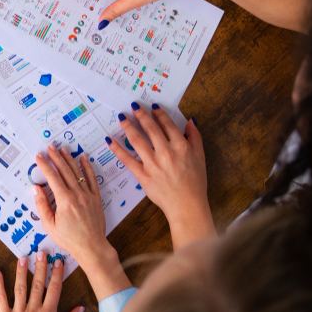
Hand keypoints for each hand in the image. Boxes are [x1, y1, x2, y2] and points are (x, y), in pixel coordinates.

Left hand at [0, 255, 83, 311]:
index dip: (57, 274)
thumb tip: (80, 308)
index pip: (54, 289)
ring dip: (22, 271)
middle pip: (37, 284)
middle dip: (40, 267)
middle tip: (41, 252)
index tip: (58, 261)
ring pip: (20, 287)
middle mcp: (33, 311)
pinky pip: (0, 299)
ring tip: (23, 257)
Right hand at [33, 145, 109, 266]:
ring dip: (70, 159)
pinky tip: (84, 158)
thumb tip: (36, 189)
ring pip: (78, 172)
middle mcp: (77, 194)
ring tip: (63, 149)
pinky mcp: (96, 197)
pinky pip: (92, 178)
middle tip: (50, 147)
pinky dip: (88, 167)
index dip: (44, 165)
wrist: (91, 246)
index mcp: (64, 201)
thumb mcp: (49, 226)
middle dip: (56, 157)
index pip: (52, 177)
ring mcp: (88, 195)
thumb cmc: (69, 239)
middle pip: (65, 170)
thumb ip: (42, 206)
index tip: (39, 156)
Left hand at [107, 105, 215, 248]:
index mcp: (181, 146)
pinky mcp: (143, 175)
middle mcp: (166, 152)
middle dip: (140, 115)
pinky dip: (117, 149)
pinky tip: (110, 140)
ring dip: (128, 126)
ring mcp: (153, 163)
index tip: (152, 106)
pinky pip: (127, 160)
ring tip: (121, 117)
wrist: (187, 205)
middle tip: (133, 106)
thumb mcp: (200, 156)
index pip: (167, 124)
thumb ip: (195, 137)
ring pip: (137, 140)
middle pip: (150, 129)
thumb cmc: (195, 181)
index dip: (158, 113)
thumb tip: (190, 120)